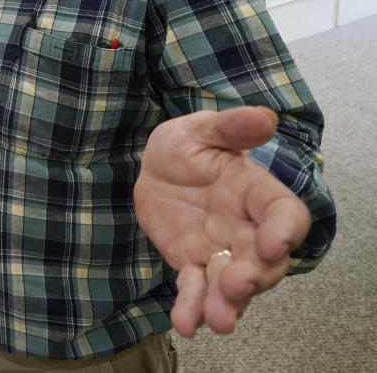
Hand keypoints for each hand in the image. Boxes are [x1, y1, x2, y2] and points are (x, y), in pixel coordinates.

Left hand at [134, 106, 309, 337]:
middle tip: (236, 286)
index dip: (285, 230)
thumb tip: (264, 117)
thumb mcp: (200, 129)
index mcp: (256, 192)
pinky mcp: (193, 264)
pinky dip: (192, 308)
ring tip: (217, 320)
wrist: (155, 167)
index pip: (285, 214)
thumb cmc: (186, 144)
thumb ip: (231, 127)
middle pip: (265, 262)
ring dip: (227, 304)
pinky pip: (196, 291)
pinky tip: (184, 324)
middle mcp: (246, 228)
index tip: (274, 244)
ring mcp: (221, 250)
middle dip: (254, 277)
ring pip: (232, 285)